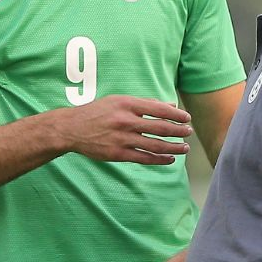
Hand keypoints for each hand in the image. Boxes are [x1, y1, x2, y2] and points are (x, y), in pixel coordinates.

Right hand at [62, 97, 191, 165]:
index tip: (187, 118)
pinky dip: (159, 159)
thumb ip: (145, 103)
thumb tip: (170, 106)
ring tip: (184, 148)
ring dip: (173, 147)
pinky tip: (169, 159)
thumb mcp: (118, 101)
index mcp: (127, 104)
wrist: (72, 129)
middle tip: (189, 132)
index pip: (158, 109)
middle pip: (160, 127)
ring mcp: (122, 139)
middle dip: (178, 131)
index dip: (176, 115)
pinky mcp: (118, 154)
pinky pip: (143, 158)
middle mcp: (125, 121)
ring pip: (155, 144)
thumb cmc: (97, 112)